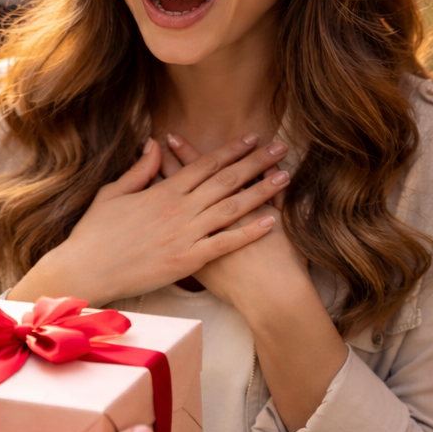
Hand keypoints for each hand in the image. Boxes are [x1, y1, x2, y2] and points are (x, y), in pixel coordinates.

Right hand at [9, 134, 289, 305]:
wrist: (85, 269)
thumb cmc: (94, 233)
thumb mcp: (112, 193)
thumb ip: (140, 169)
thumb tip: (155, 143)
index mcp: (161, 190)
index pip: (204, 164)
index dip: (231, 150)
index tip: (252, 138)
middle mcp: (178, 209)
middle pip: (225, 180)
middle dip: (255, 162)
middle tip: (281, 149)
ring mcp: (184, 234)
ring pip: (231, 208)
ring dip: (260, 191)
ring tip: (284, 177)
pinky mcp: (187, 260)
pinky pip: (225, 243)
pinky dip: (249, 232)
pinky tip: (271, 222)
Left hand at [164, 135, 346, 431]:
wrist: (272, 294)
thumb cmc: (284, 259)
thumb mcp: (287, 220)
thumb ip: (277, 195)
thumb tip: (279, 172)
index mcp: (228, 204)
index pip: (202, 172)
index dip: (187, 154)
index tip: (171, 137)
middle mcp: (205, 218)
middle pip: (183, 185)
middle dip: (171, 162)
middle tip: (159, 141)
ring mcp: (194, 238)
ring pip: (173, 209)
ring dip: (161, 188)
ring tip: (145, 174)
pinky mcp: (188, 259)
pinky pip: (169, 233)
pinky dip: (158, 222)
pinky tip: (151, 210)